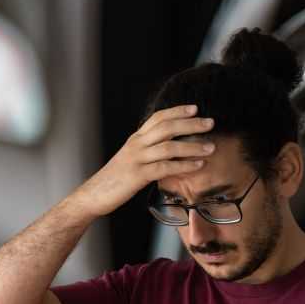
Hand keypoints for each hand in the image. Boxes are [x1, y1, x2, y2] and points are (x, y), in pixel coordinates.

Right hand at [69, 104, 215, 217]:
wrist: (94, 195)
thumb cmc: (117, 179)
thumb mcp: (134, 159)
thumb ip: (151, 151)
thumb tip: (174, 148)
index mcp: (136, 139)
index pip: (158, 118)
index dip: (177, 111)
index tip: (195, 108)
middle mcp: (136, 144)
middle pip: (166, 127)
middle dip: (190, 123)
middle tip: (210, 123)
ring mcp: (136, 159)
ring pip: (168, 147)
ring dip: (192, 146)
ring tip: (210, 148)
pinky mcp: (137, 175)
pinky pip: (165, 167)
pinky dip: (184, 165)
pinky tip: (198, 165)